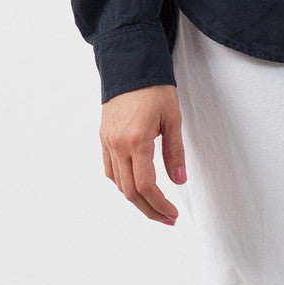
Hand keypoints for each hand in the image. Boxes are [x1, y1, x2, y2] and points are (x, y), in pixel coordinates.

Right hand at [100, 84, 186, 223]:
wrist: (130, 66)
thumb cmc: (154, 89)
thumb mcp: (173, 119)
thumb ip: (174, 152)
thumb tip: (179, 180)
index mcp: (136, 140)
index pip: (145, 185)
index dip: (159, 205)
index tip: (172, 214)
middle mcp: (117, 144)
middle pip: (129, 191)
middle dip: (149, 210)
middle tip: (168, 218)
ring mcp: (107, 142)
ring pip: (118, 184)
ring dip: (136, 200)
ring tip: (156, 207)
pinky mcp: (104, 138)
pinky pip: (110, 170)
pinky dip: (123, 184)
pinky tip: (137, 187)